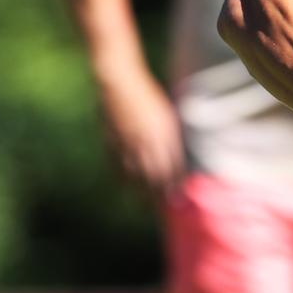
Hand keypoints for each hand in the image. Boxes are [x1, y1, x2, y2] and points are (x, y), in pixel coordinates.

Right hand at [98, 69, 183, 199]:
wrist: (120, 84)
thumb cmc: (148, 96)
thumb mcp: (166, 115)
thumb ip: (170, 136)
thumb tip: (176, 155)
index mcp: (163, 134)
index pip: (172, 166)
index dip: (175, 183)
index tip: (180, 197)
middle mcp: (146, 142)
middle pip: (154, 175)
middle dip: (160, 194)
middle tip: (165, 209)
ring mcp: (127, 144)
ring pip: (135, 175)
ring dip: (140, 192)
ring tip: (144, 204)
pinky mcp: (112, 142)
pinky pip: (117, 166)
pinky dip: (122, 178)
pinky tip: (125, 186)